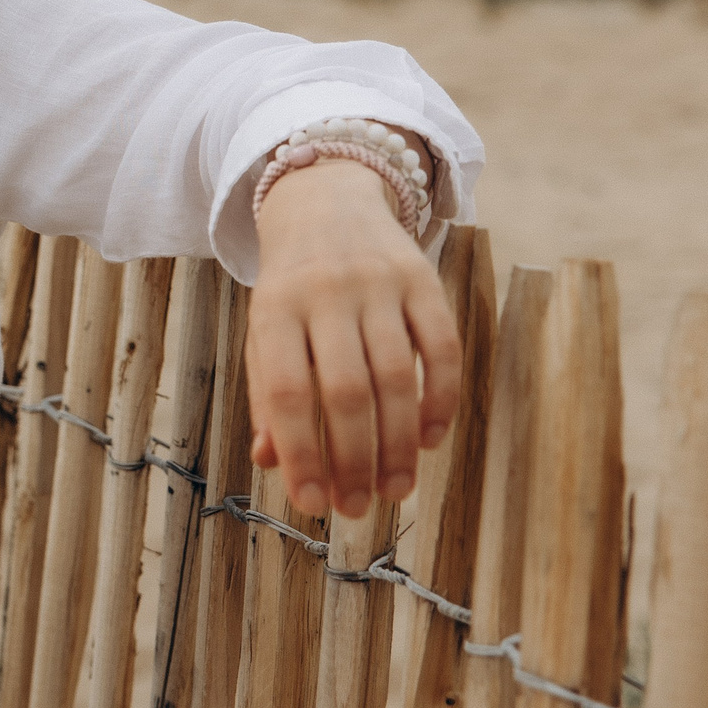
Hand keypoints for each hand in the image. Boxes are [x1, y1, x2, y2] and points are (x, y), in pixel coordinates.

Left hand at [246, 149, 459, 519]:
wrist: (325, 200)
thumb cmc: (291, 288)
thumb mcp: (266, 330)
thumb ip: (268, 394)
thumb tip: (273, 462)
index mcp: (275, 310)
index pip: (286, 392)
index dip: (301, 453)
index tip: (312, 502)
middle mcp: (325, 293)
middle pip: (346, 392)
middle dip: (355, 460)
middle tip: (360, 507)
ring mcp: (377, 284)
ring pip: (396, 377)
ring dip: (399, 444)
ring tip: (396, 489)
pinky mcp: (424, 279)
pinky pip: (442, 349)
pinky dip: (440, 401)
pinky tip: (429, 440)